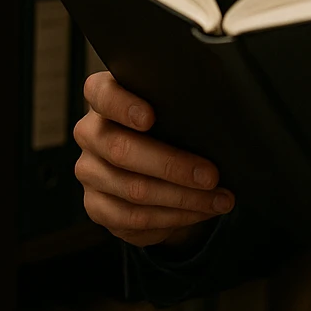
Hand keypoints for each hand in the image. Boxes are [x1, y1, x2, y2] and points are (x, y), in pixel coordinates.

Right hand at [74, 71, 233, 248]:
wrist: (159, 169)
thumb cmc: (172, 128)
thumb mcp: (177, 110)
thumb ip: (183, 105)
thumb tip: (222, 115)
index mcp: (106, 98)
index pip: (102, 93)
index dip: (122, 105)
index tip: (150, 117)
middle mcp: (90, 133)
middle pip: (121, 149)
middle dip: (172, 166)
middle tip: (211, 176)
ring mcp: (89, 171)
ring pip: (133, 189)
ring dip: (183, 198)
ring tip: (219, 200)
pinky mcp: (96, 205)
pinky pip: (133, 217)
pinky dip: (173, 217)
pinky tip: (200, 212)